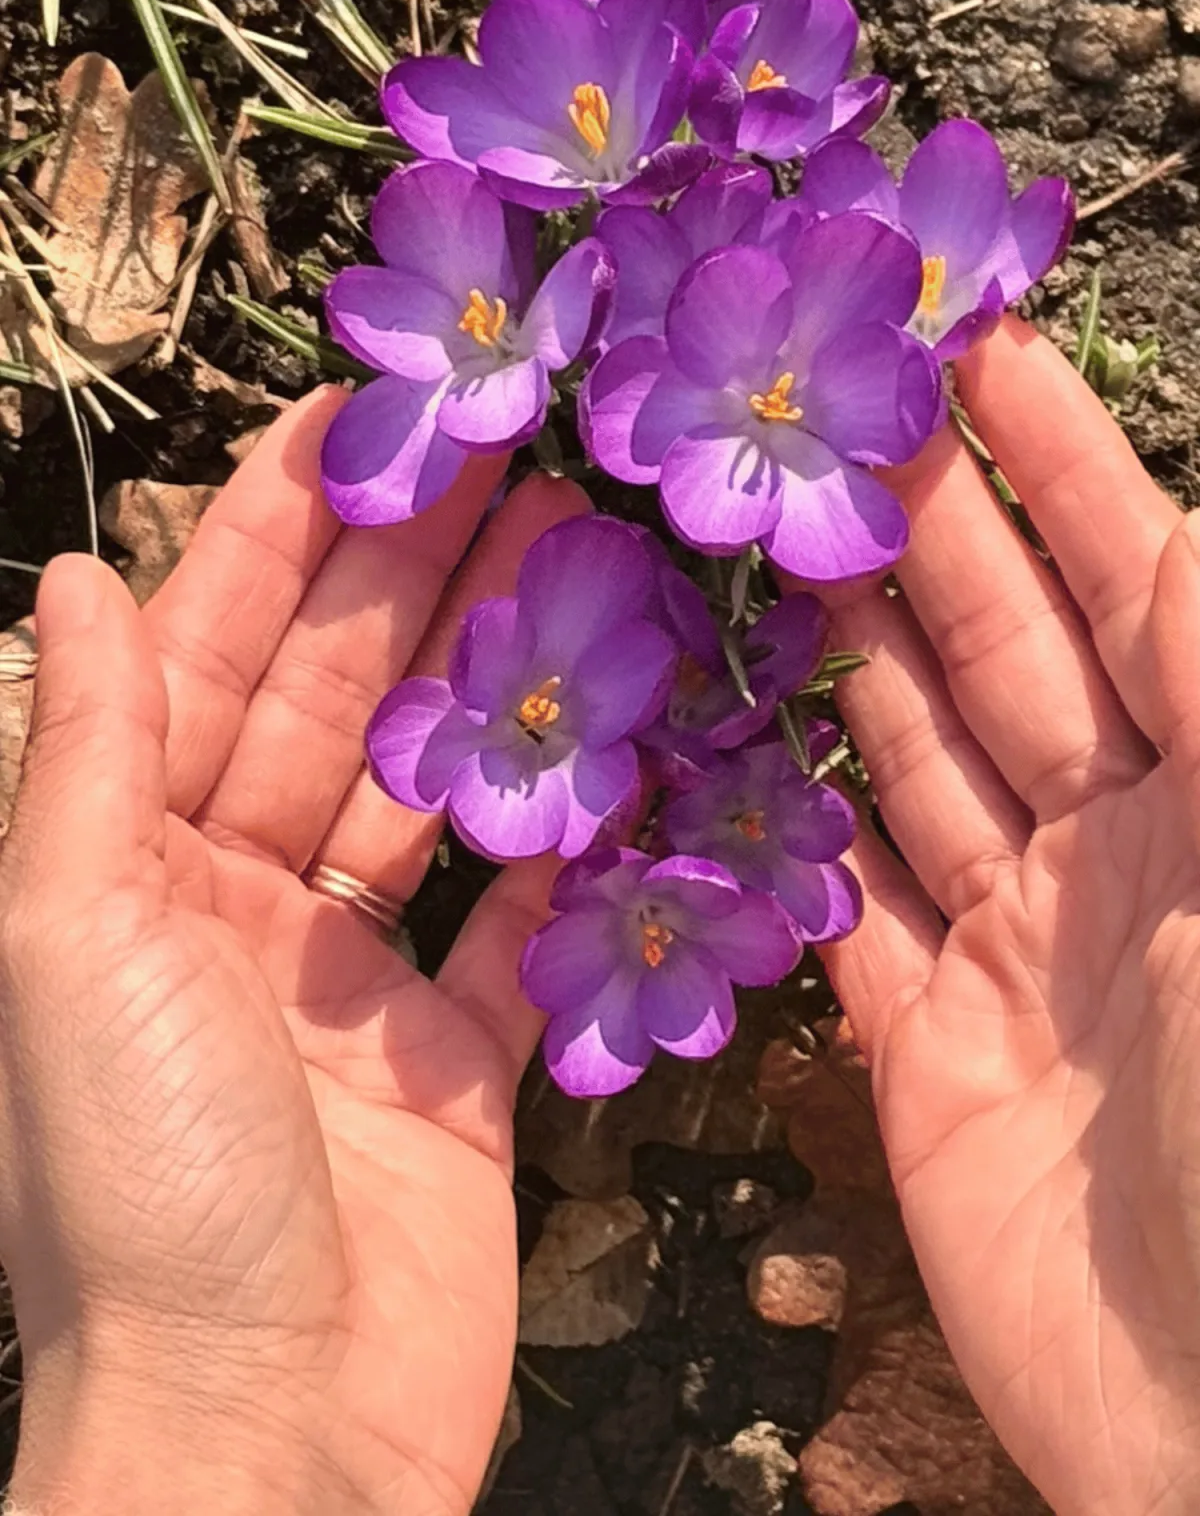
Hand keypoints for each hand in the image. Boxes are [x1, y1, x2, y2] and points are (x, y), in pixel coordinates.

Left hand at [0, 389, 586, 1515]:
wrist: (265, 1444)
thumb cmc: (138, 1184)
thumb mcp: (68, 941)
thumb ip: (85, 752)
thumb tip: (76, 574)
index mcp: (126, 865)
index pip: (208, 649)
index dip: (280, 526)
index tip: (363, 418)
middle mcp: (234, 906)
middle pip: (338, 699)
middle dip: (422, 573)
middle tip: (519, 456)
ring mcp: (353, 985)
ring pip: (438, 790)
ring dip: (507, 678)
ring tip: (590, 557)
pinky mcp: (460, 1064)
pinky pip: (518, 919)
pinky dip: (568, 836)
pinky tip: (626, 739)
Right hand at [822, 316, 1199, 1515]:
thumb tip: (1189, 542)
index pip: (1142, 581)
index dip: (1063, 461)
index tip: (979, 346)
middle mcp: (1129, 851)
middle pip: (1008, 650)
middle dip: (931, 524)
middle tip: (831, 406)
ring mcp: (1019, 949)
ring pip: (910, 756)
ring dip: (846, 646)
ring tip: (769, 530)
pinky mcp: (921, 1052)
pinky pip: (837, 907)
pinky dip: (784, 822)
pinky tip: (724, 733)